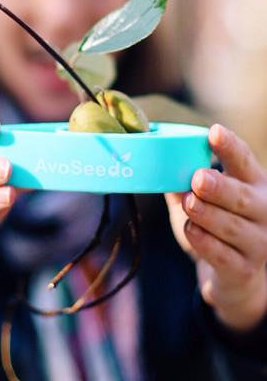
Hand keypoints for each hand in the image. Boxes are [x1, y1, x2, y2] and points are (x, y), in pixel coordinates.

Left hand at [165, 124, 266, 330]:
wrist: (235, 274)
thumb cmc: (214, 223)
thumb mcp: (200, 197)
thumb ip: (180, 179)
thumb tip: (150, 156)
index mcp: (253, 184)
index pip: (244, 161)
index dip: (229, 146)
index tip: (214, 131)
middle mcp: (263, 212)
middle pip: (243, 197)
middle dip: (220, 187)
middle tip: (198, 178)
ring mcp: (257, 243)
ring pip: (232, 227)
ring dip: (208, 214)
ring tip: (189, 203)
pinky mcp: (244, 270)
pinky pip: (223, 255)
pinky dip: (205, 242)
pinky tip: (190, 229)